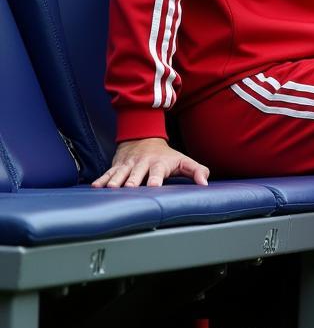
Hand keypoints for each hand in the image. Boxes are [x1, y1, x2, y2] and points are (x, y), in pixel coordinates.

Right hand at [92, 138, 209, 187]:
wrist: (143, 138)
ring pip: (120, 173)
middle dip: (133, 181)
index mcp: (159, 163)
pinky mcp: (116, 167)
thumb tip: (205, 183)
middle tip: (128, 188)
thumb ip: (196, 171)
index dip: (155, 178)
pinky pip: (107, 174)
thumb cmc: (166, 156)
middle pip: (136, 173)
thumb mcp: (183, 161)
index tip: (153, 185)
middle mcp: (142, 164)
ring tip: (110, 188)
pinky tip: (95, 187)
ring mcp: (127, 165)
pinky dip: (101, 180)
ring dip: (115, 180)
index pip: (157, 171)